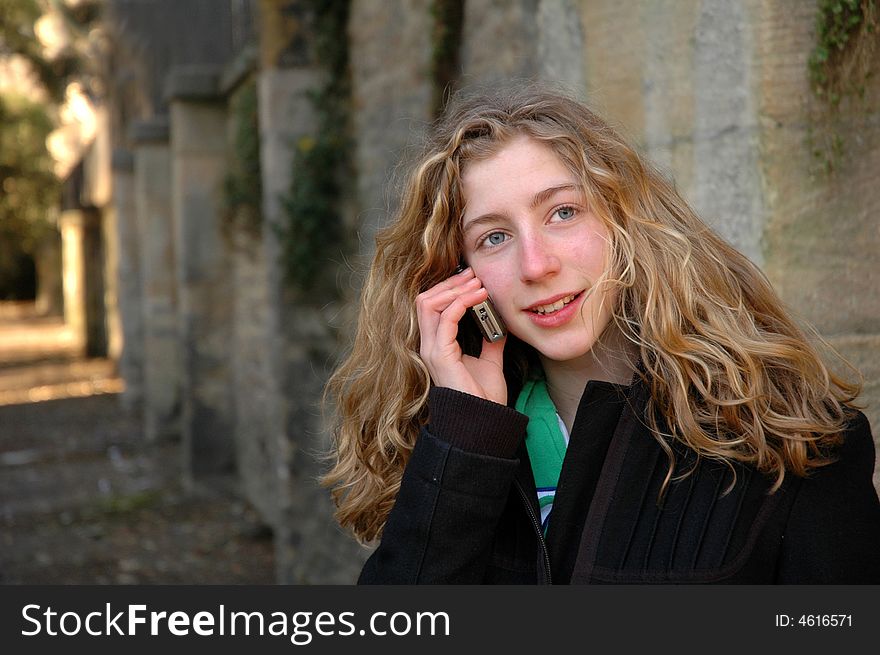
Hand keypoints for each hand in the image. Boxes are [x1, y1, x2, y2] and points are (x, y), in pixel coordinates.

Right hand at [416, 267, 507, 404]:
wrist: (485, 419)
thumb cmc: (484, 396)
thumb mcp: (489, 361)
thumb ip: (489, 342)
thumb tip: (497, 325)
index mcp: (437, 346)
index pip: (431, 307)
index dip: (448, 289)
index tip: (470, 279)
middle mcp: (429, 346)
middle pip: (425, 300)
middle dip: (449, 284)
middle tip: (473, 275)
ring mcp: (432, 350)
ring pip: (428, 304)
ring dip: (454, 289)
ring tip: (476, 283)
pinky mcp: (441, 355)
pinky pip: (446, 318)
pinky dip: (462, 302)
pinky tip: (479, 297)